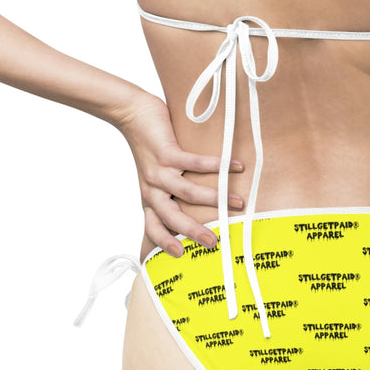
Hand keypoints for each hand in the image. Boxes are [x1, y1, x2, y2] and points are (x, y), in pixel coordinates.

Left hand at [117, 92, 243, 257]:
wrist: (131, 114)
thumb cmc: (148, 146)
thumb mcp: (154, 176)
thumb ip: (171, 190)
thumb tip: (201, 201)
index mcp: (150, 198)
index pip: (153, 227)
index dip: (164, 243)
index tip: (181, 255)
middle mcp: (152, 189)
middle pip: (171, 217)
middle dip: (193, 231)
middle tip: (214, 242)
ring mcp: (159, 171)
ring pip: (186, 192)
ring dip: (214, 198)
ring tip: (237, 202)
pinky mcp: (166, 153)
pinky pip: (194, 163)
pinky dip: (216, 165)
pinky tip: (235, 166)